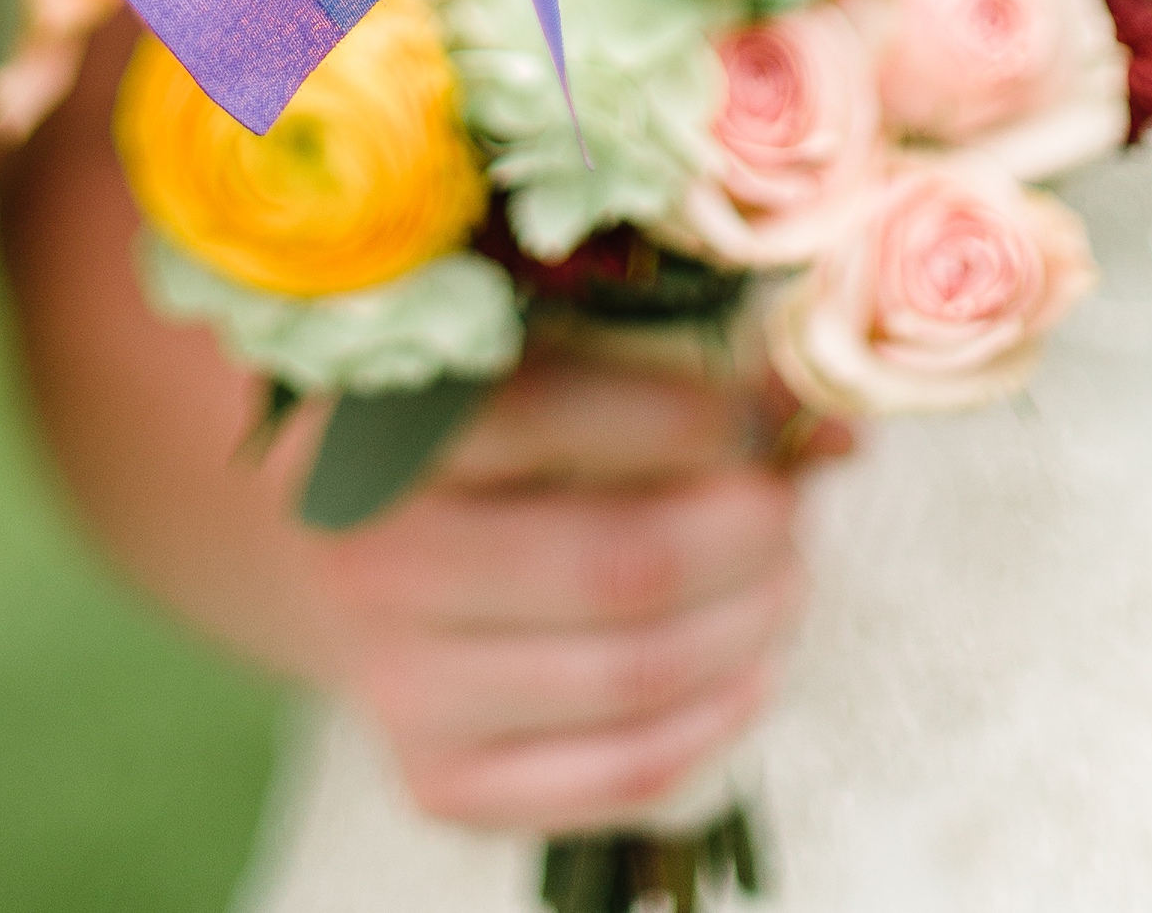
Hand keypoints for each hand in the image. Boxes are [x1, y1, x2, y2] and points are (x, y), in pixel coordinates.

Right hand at [293, 352, 829, 834]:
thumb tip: (831, 419)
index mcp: (390, 432)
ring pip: (633, 676)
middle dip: (746, 533)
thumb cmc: (455, 445)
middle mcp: (384, 560)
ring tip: (785, 581)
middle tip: (789, 507)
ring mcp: (407, 684)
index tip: (761, 408)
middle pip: (620, 565)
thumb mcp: (525, 371)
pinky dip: (712, 726)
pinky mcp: (442, 780)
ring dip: (748, 628)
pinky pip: (613, 776)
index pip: (557, 417)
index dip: (693, 416)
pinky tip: (751, 674)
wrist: (320, 561)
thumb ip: (661, 373)